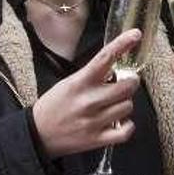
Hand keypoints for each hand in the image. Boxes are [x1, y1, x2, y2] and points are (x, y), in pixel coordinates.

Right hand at [31, 29, 141, 158]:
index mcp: (79, 82)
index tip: (136, 34)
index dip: (123, 44)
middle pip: (127, 86)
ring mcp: (94, 121)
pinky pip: (126, 131)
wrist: (37, 135)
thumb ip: (91, 76)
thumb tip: (116, 68)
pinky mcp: (97, 139)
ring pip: (128, 107)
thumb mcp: (68, 83)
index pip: (105, 58)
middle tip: (126, 83)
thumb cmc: (54, 105)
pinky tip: (120, 122)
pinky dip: (127, 126)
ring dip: (125, 104)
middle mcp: (88, 101)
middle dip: (131, 82)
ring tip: (114, 105)